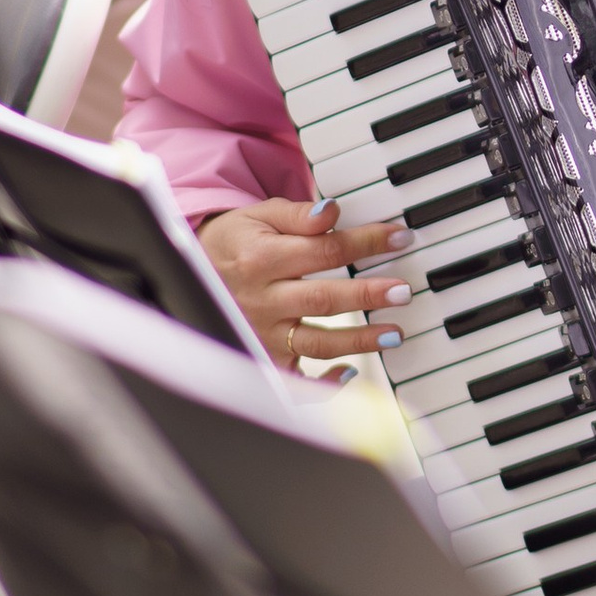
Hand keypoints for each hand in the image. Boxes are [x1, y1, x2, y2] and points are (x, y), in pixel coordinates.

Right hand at [197, 196, 412, 374]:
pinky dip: (323, 385)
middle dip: (367, 296)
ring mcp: (264, 335)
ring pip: (316, 343)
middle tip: (402, 291)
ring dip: (358, 341)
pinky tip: (350, 372)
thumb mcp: (260, 217)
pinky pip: (296, 382)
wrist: (193, 275)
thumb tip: (331, 210)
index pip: (324, 251)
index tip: (399, 239)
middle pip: (323, 299)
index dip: (366, 244)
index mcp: (262, 260)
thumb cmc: (236, 243)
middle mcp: (262, 301)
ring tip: (394, 333)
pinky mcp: (266, 359)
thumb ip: (297, 215)